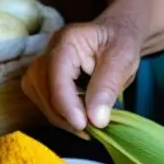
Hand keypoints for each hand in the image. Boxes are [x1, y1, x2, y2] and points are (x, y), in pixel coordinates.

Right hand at [22, 15, 144, 135]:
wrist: (116, 33)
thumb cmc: (121, 41)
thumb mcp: (124, 59)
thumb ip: (108, 86)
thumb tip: (96, 119)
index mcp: (68, 40)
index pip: (57, 75)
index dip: (67, 105)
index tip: (85, 125)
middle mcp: (48, 49)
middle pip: (44, 89)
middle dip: (64, 115)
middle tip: (90, 130)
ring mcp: (43, 63)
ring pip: (40, 97)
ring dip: (61, 117)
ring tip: (86, 126)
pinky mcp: (43, 77)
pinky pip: (43, 100)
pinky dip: (60, 114)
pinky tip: (79, 118)